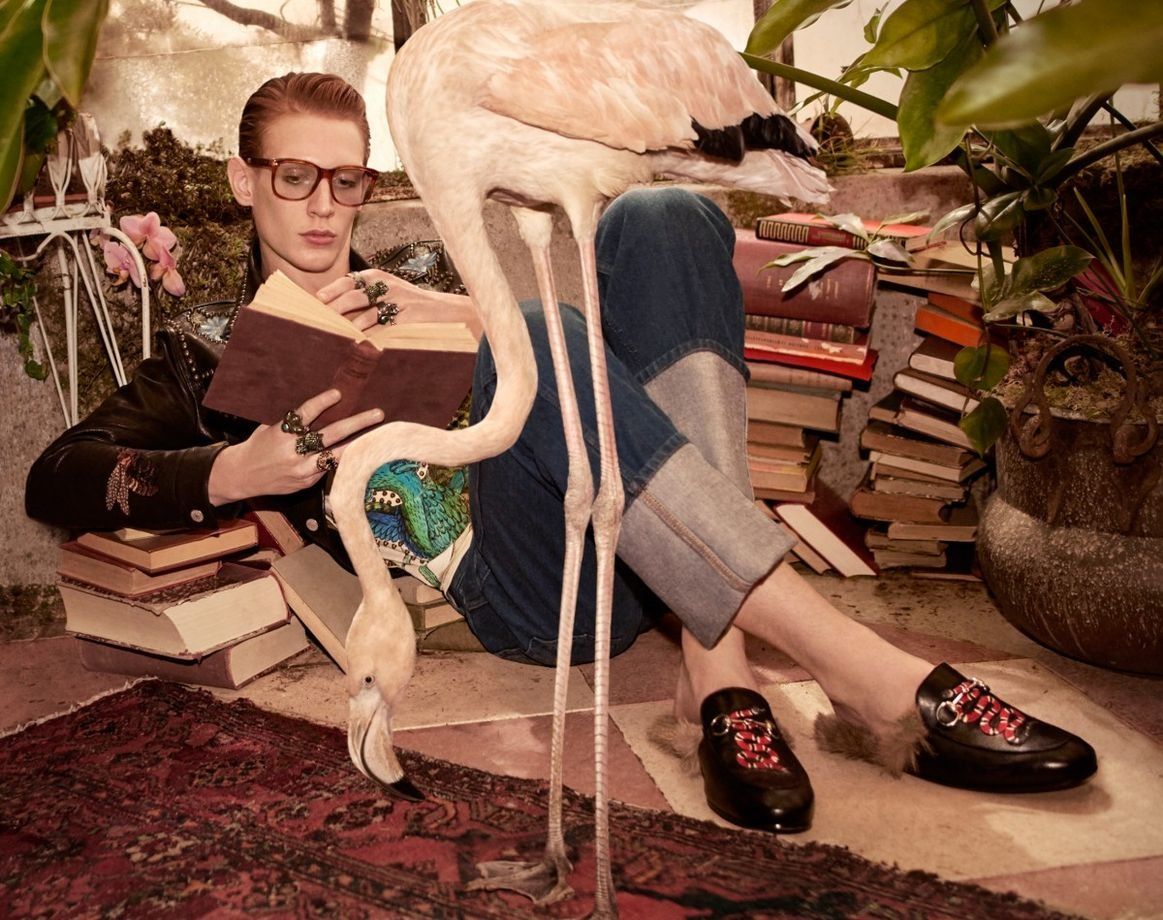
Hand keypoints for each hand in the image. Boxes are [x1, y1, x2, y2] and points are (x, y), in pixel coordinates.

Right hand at [208, 388, 383, 504]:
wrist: (241, 475)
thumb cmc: (258, 446)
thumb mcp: (270, 429)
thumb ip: (292, 423)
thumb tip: (318, 409)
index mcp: (281, 433)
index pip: (305, 414)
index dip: (322, 403)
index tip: (338, 393)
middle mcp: (292, 451)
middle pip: (329, 435)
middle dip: (356, 423)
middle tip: (377, 413)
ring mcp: (300, 469)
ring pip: (334, 456)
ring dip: (357, 445)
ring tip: (377, 436)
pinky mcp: (305, 482)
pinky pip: (328, 469)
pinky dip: (341, 459)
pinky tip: (358, 453)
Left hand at [317, 268, 481, 339]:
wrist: (445, 311)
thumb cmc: (410, 304)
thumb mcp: (387, 291)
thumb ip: (364, 296)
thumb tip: (333, 309)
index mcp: (378, 276)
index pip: (349, 281)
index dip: (331, 291)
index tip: (317, 301)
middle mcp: (387, 286)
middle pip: (353, 297)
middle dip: (335, 310)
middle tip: (320, 321)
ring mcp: (397, 302)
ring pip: (366, 316)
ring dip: (349, 328)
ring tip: (335, 337)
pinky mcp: (406, 319)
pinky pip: (382, 330)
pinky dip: (368, 338)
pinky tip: (358, 345)